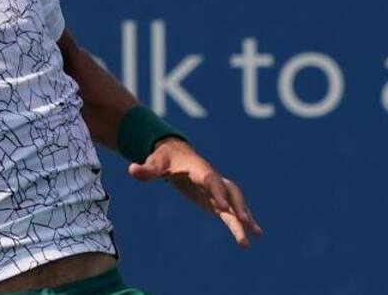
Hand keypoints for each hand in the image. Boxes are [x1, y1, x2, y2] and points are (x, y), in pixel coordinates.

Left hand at [128, 138, 262, 247]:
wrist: (175, 153)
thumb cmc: (164, 158)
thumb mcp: (154, 163)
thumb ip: (146, 169)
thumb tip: (132, 170)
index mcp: (199, 169)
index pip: (210, 180)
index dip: (217, 192)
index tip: (223, 207)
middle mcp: (213, 178)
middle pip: (230, 192)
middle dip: (238, 207)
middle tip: (244, 224)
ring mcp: (217, 189)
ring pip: (236, 202)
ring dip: (246, 216)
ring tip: (255, 234)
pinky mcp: (216, 199)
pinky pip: (232, 211)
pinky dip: (243, 221)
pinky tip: (254, 234)